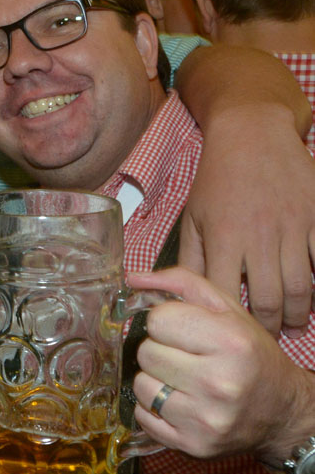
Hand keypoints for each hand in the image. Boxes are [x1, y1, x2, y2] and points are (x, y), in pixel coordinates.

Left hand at [129, 267, 314, 464]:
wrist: (282, 412)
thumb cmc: (250, 355)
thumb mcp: (228, 310)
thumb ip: (181, 284)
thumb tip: (133, 278)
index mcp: (231, 342)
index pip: (158, 320)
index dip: (166, 322)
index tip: (184, 332)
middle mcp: (220, 382)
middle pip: (145, 353)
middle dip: (160, 351)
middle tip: (185, 358)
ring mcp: (206, 418)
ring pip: (140, 385)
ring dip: (154, 380)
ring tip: (182, 381)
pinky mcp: (193, 446)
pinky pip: (143, 417)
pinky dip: (153, 409)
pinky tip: (180, 404)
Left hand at [178, 110, 314, 337]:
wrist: (252, 134)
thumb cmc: (218, 179)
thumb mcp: (193, 216)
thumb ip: (190, 257)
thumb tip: (172, 291)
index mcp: (223, 237)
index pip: (224, 293)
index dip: (228, 320)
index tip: (230, 335)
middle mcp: (259, 236)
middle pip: (269, 298)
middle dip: (269, 326)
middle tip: (268, 339)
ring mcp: (293, 228)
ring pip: (301, 287)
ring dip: (299, 313)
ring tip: (294, 325)